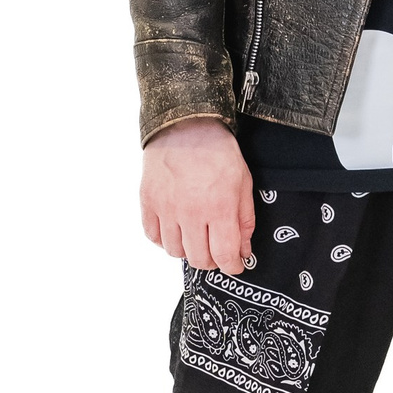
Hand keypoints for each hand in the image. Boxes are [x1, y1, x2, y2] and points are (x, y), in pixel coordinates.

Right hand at [141, 117, 256, 274]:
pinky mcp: (148, 202)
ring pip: (174, 251)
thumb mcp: (243, 183)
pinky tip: (176, 229)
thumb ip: (244, 221)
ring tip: (196, 237)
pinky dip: (165, 239)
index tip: (235, 265)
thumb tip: (243, 250)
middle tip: (216, 252)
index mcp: (219, 207)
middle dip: (212, 261)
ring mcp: (166, 208)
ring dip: (188, 250)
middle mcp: (191, 213)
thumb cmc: (218, 152)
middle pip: (199, 259)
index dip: (232, 266)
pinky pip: (153, 236)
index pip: (224, 255)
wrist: (186, 126)